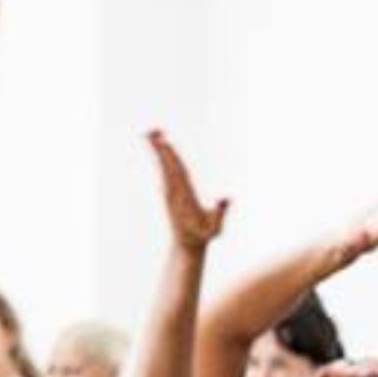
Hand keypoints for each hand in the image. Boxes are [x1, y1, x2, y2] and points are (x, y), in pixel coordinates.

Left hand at [147, 129, 227, 252]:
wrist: (187, 246)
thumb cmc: (203, 236)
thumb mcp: (215, 229)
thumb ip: (220, 214)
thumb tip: (225, 198)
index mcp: (184, 196)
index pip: (177, 172)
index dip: (171, 157)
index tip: (165, 143)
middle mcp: (174, 192)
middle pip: (167, 166)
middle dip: (161, 148)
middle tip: (151, 130)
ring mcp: (170, 192)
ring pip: (164, 167)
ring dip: (159, 150)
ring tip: (152, 133)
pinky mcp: (170, 193)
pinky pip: (165, 172)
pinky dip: (162, 159)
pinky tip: (159, 149)